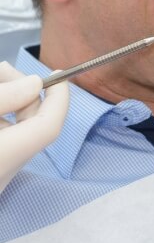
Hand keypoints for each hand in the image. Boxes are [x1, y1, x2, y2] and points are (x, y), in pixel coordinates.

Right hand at [0, 61, 68, 192]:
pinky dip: (0, 115)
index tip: (57, 74)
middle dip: (20, 91)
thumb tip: (34, 84)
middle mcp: (4, 171)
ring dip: (6, 101)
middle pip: (31, 124)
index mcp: (6, 156)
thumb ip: (4, 97)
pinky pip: (4, 138)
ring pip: (13, 129)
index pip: (49, 126)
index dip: (59, 97)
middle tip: (1, 70)